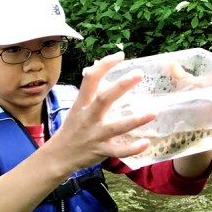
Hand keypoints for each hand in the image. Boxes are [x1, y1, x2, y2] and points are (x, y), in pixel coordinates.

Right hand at [49, 52, 156, 170]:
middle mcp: (88, 118)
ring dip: (135, 120)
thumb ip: (89, 91)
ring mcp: (94, 135)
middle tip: (139, 74)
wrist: (58, 156)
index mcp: (82, 104)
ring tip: (153, 113)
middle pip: (104, 99)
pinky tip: (145, 143)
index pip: (90, 79)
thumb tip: (96, 66)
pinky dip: (132, 149)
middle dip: (121, 86)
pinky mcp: (100, 151)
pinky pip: (117, 151)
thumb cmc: (72, 129)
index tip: (120, 55)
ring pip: (115, 127)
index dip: (104, 65)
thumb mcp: (77, 108)